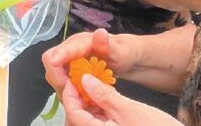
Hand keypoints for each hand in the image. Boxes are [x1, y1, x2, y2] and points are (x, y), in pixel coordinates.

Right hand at [43, 29, 138, 95]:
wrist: (123, 57)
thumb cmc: (121, 52)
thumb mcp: (119, 50)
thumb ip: (108, 44)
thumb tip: (100, 33)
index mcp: (78, 43)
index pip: (61, 49)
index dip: (58, 56)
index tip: (55, 63)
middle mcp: (68, 51)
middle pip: (51, 65)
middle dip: (60, 80)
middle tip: (77, 92)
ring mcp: (66, 63)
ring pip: (54, 77)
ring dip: (64, 88)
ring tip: (82, 96)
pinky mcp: (68, 73)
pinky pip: (61, 84)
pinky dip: (69, 92)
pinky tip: (82, 97)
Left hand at [62, 74, 182, 125]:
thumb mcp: (130, 110)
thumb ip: (105, 95)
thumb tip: (85, 80)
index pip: (73, 114)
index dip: (70, 94)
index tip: (74, 79)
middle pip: (76, 118)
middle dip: (76, 100)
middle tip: (82, 81)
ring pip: (86, 120)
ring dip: (87, 104)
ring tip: (93, 86)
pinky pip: (98, 122)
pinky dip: (98, 110)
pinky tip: (104, 98)